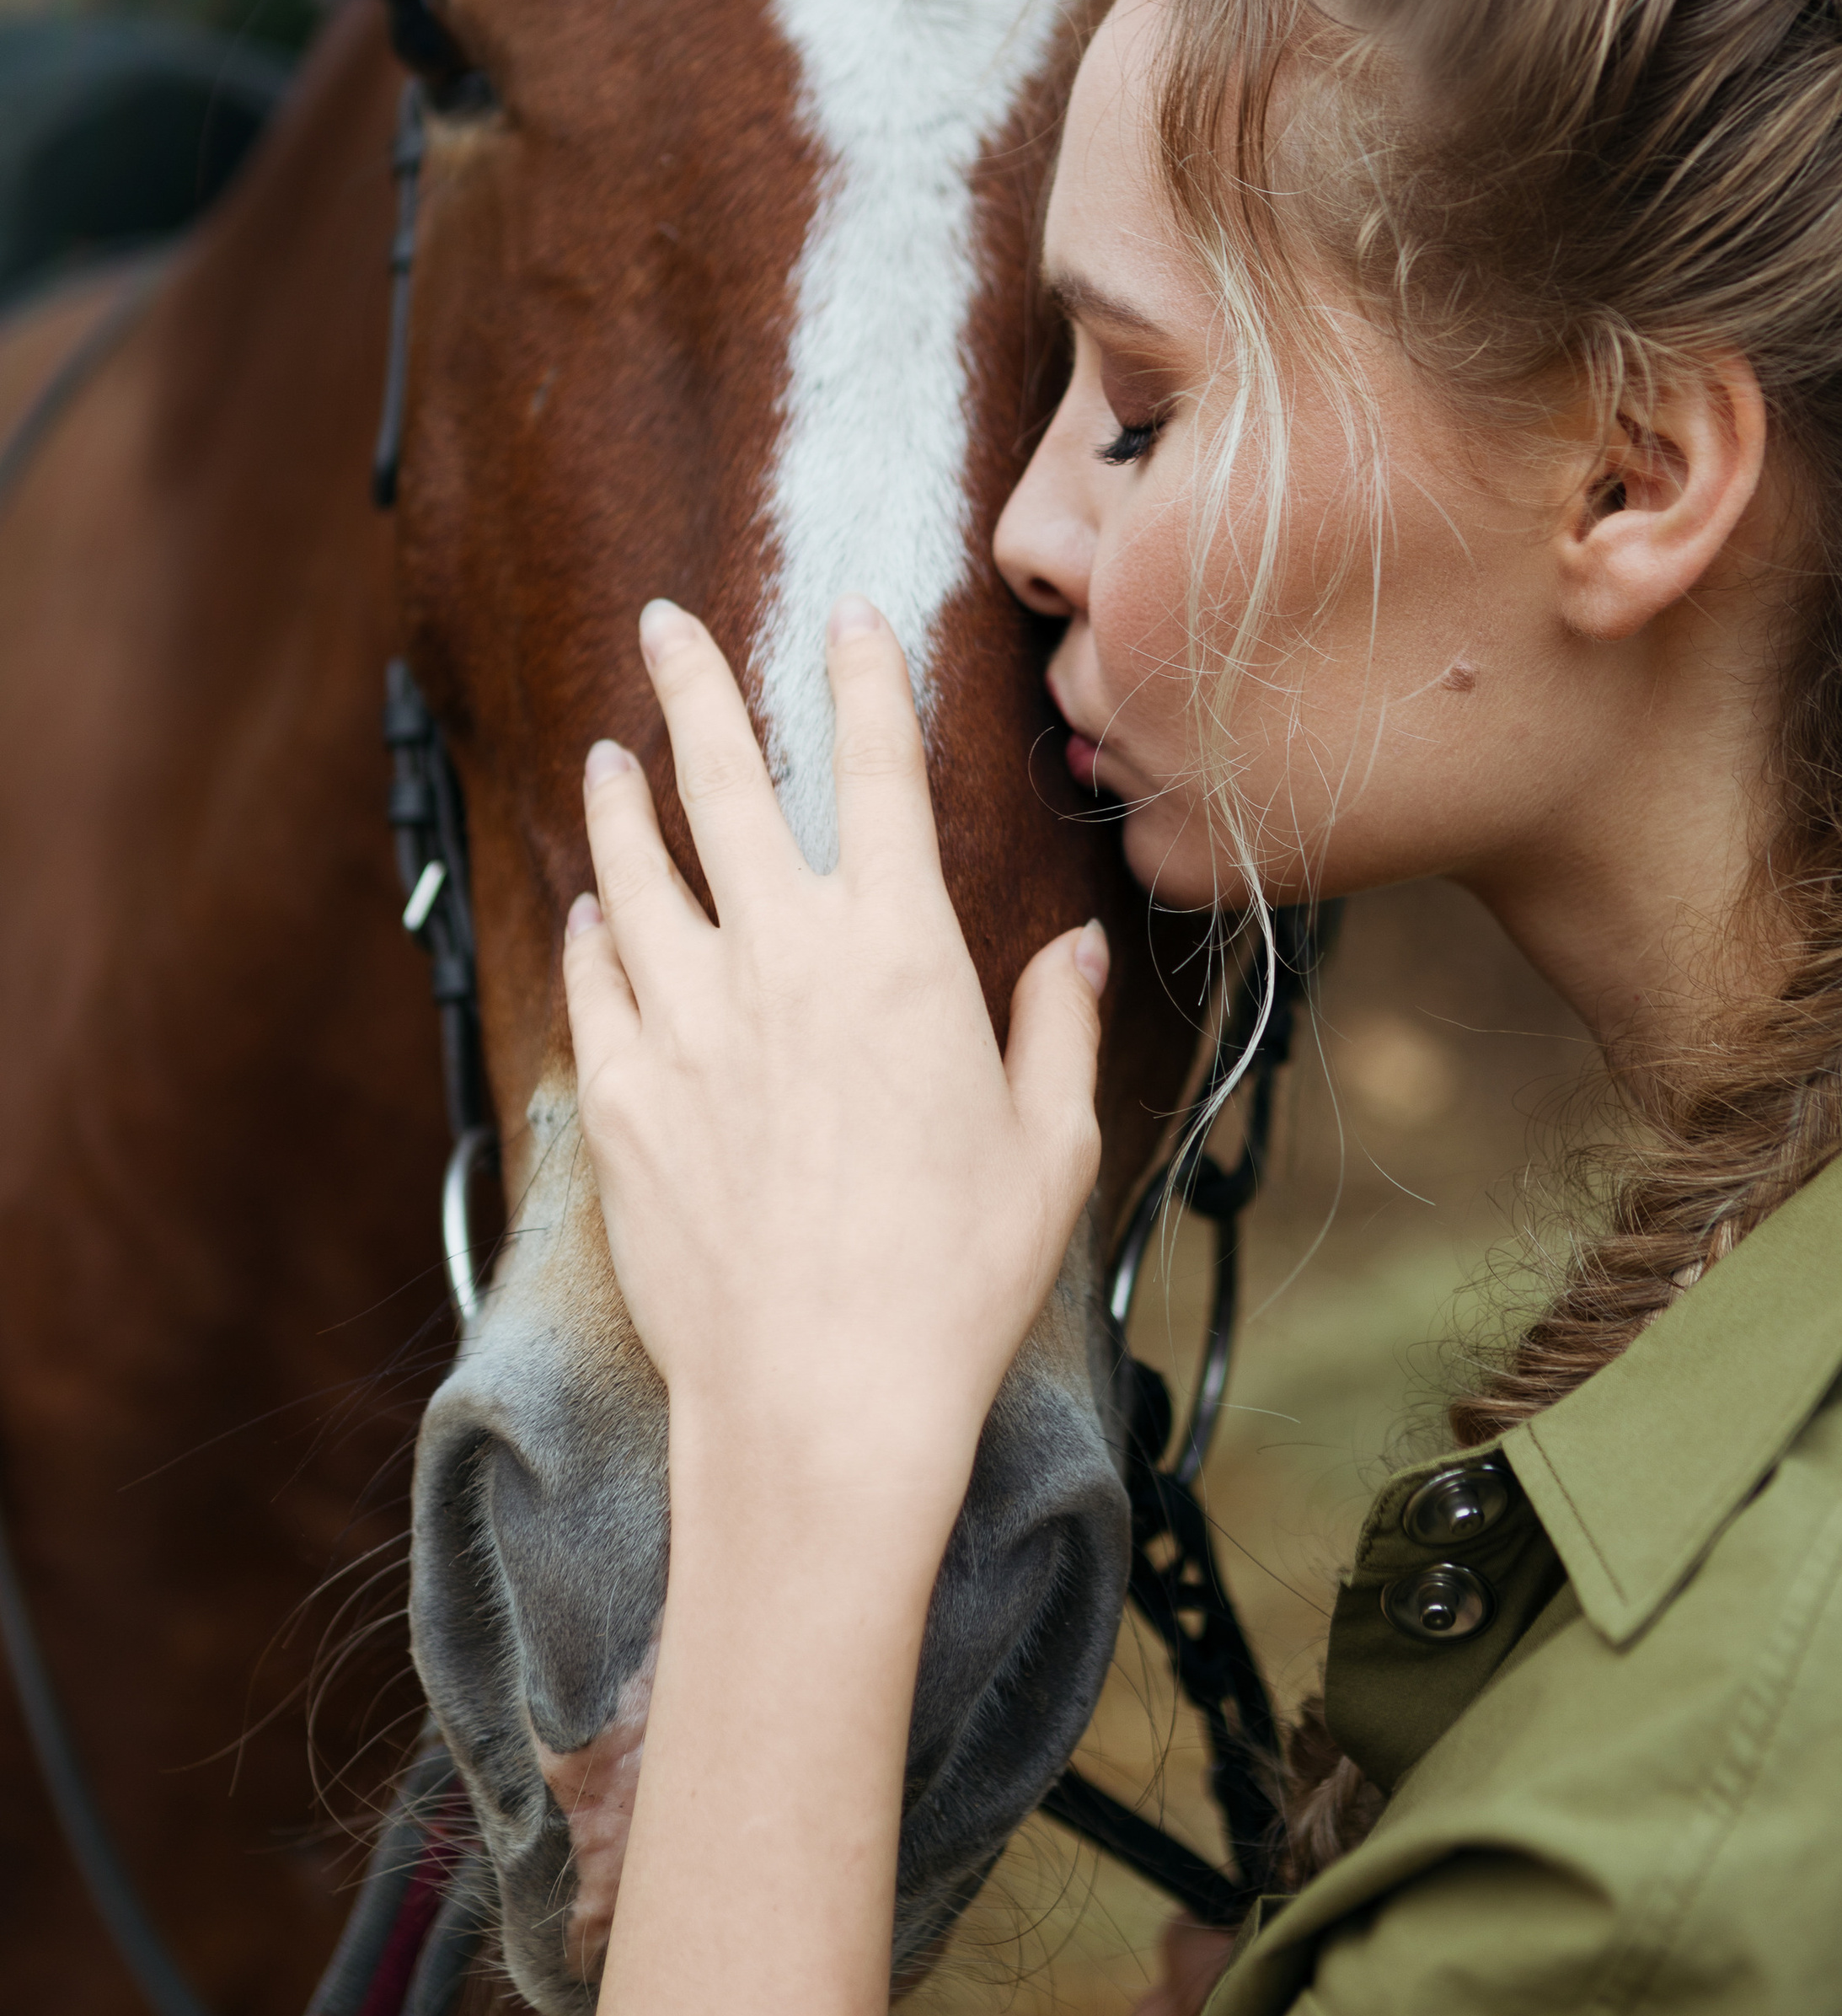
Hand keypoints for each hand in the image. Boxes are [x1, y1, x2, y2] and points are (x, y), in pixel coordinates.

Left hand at [562, 594, 1107, 1545]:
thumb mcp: (1046, 1150)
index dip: (863, 677)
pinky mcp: (625, 1094)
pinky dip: (592, 932)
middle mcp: (781, 957)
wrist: (820, 1398)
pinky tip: (592, 913)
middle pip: (719, 780)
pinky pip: (596, 980)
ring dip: (620, 799)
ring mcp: (687, 1020)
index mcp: (898, 950)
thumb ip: (1055, 1033)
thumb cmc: (953, 1280)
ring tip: (607, 754)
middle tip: (664, 624)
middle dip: (692, 683)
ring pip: (634, 870)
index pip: (875, 769)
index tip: (848, 617)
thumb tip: (1076, 958)